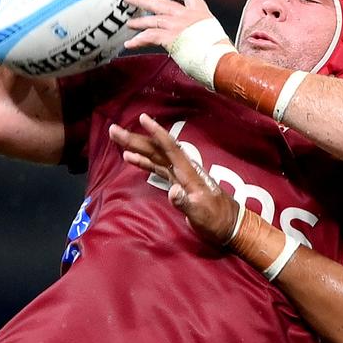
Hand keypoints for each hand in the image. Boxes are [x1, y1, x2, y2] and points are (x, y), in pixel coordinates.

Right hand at [108, 113, 238, 244]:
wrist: (228, 224)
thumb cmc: (215, 219)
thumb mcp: (200, 214)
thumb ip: (185, 203)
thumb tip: (172, 191)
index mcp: (188, 172)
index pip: (170, 147)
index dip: (156, 132)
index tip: (143, 118)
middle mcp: (182, 169)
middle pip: (156, 149)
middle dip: (135, 138)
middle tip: (114, 130)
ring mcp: (178, 175)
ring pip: (154, 156)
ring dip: (136, 146)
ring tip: (117, 137)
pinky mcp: (176, 182)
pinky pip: (156, 167)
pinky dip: (142, 161)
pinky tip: (129, 157)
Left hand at [123, 0, 224, 50]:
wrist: (221, 59)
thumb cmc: (221, 53)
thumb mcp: (214, 35)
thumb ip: (202, 33)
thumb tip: (197, 41)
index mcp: (201, 13)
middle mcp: (187, 15)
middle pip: (161, 3)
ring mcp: (177, 25)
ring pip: (152, 19)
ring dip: (139, 21)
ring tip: (130, 23)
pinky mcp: (170, 37)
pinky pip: (149, 37)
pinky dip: (138, 40)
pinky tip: (129, 44)